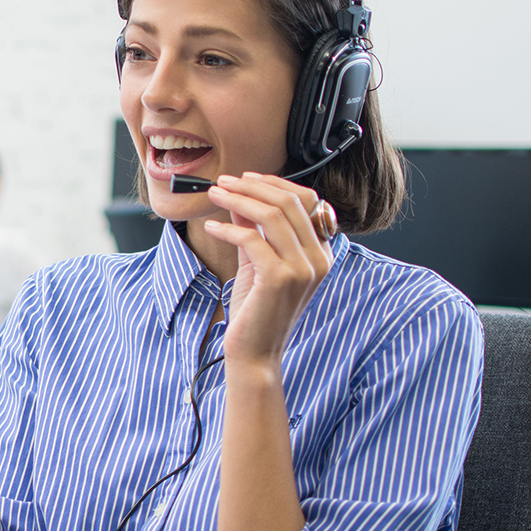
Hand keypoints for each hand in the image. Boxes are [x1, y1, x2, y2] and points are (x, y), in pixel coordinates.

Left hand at [202, 173, 332, 367]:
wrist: (254, 353)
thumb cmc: (256, 310)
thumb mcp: (256, 262)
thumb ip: (253, 230)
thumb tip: (238, 197)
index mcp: (321, 253)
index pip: (306, 201)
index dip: (273, 184)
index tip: (244, 178)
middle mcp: (318, 259)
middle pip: (289, 202)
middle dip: (251, 186)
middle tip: (223, 182)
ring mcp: (303, 269)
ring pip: (271, 215)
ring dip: (238, 200)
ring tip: (214, 196)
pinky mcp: (280, 279)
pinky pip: (252, 239)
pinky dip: (227, 229)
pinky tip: (210, 227)